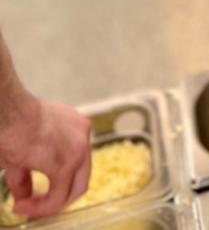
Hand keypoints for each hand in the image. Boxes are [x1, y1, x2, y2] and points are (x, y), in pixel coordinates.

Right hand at [0, 96, 90, 219]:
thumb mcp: (23, 152)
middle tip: (36, 208)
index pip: (76, 162)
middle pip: (80, 178)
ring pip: (72, 190)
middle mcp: (82, 135)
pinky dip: (41, 207)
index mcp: (75, 127)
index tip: (38, 195)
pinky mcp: (66, 164)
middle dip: (58, 198)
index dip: (59, 183)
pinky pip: (58, 196)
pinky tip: (21, 205)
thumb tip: (24, 198)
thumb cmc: (13, 124)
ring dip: (48, 205)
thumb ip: (26, 177)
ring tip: (24, 208)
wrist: (10, 114)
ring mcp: (79, 149)